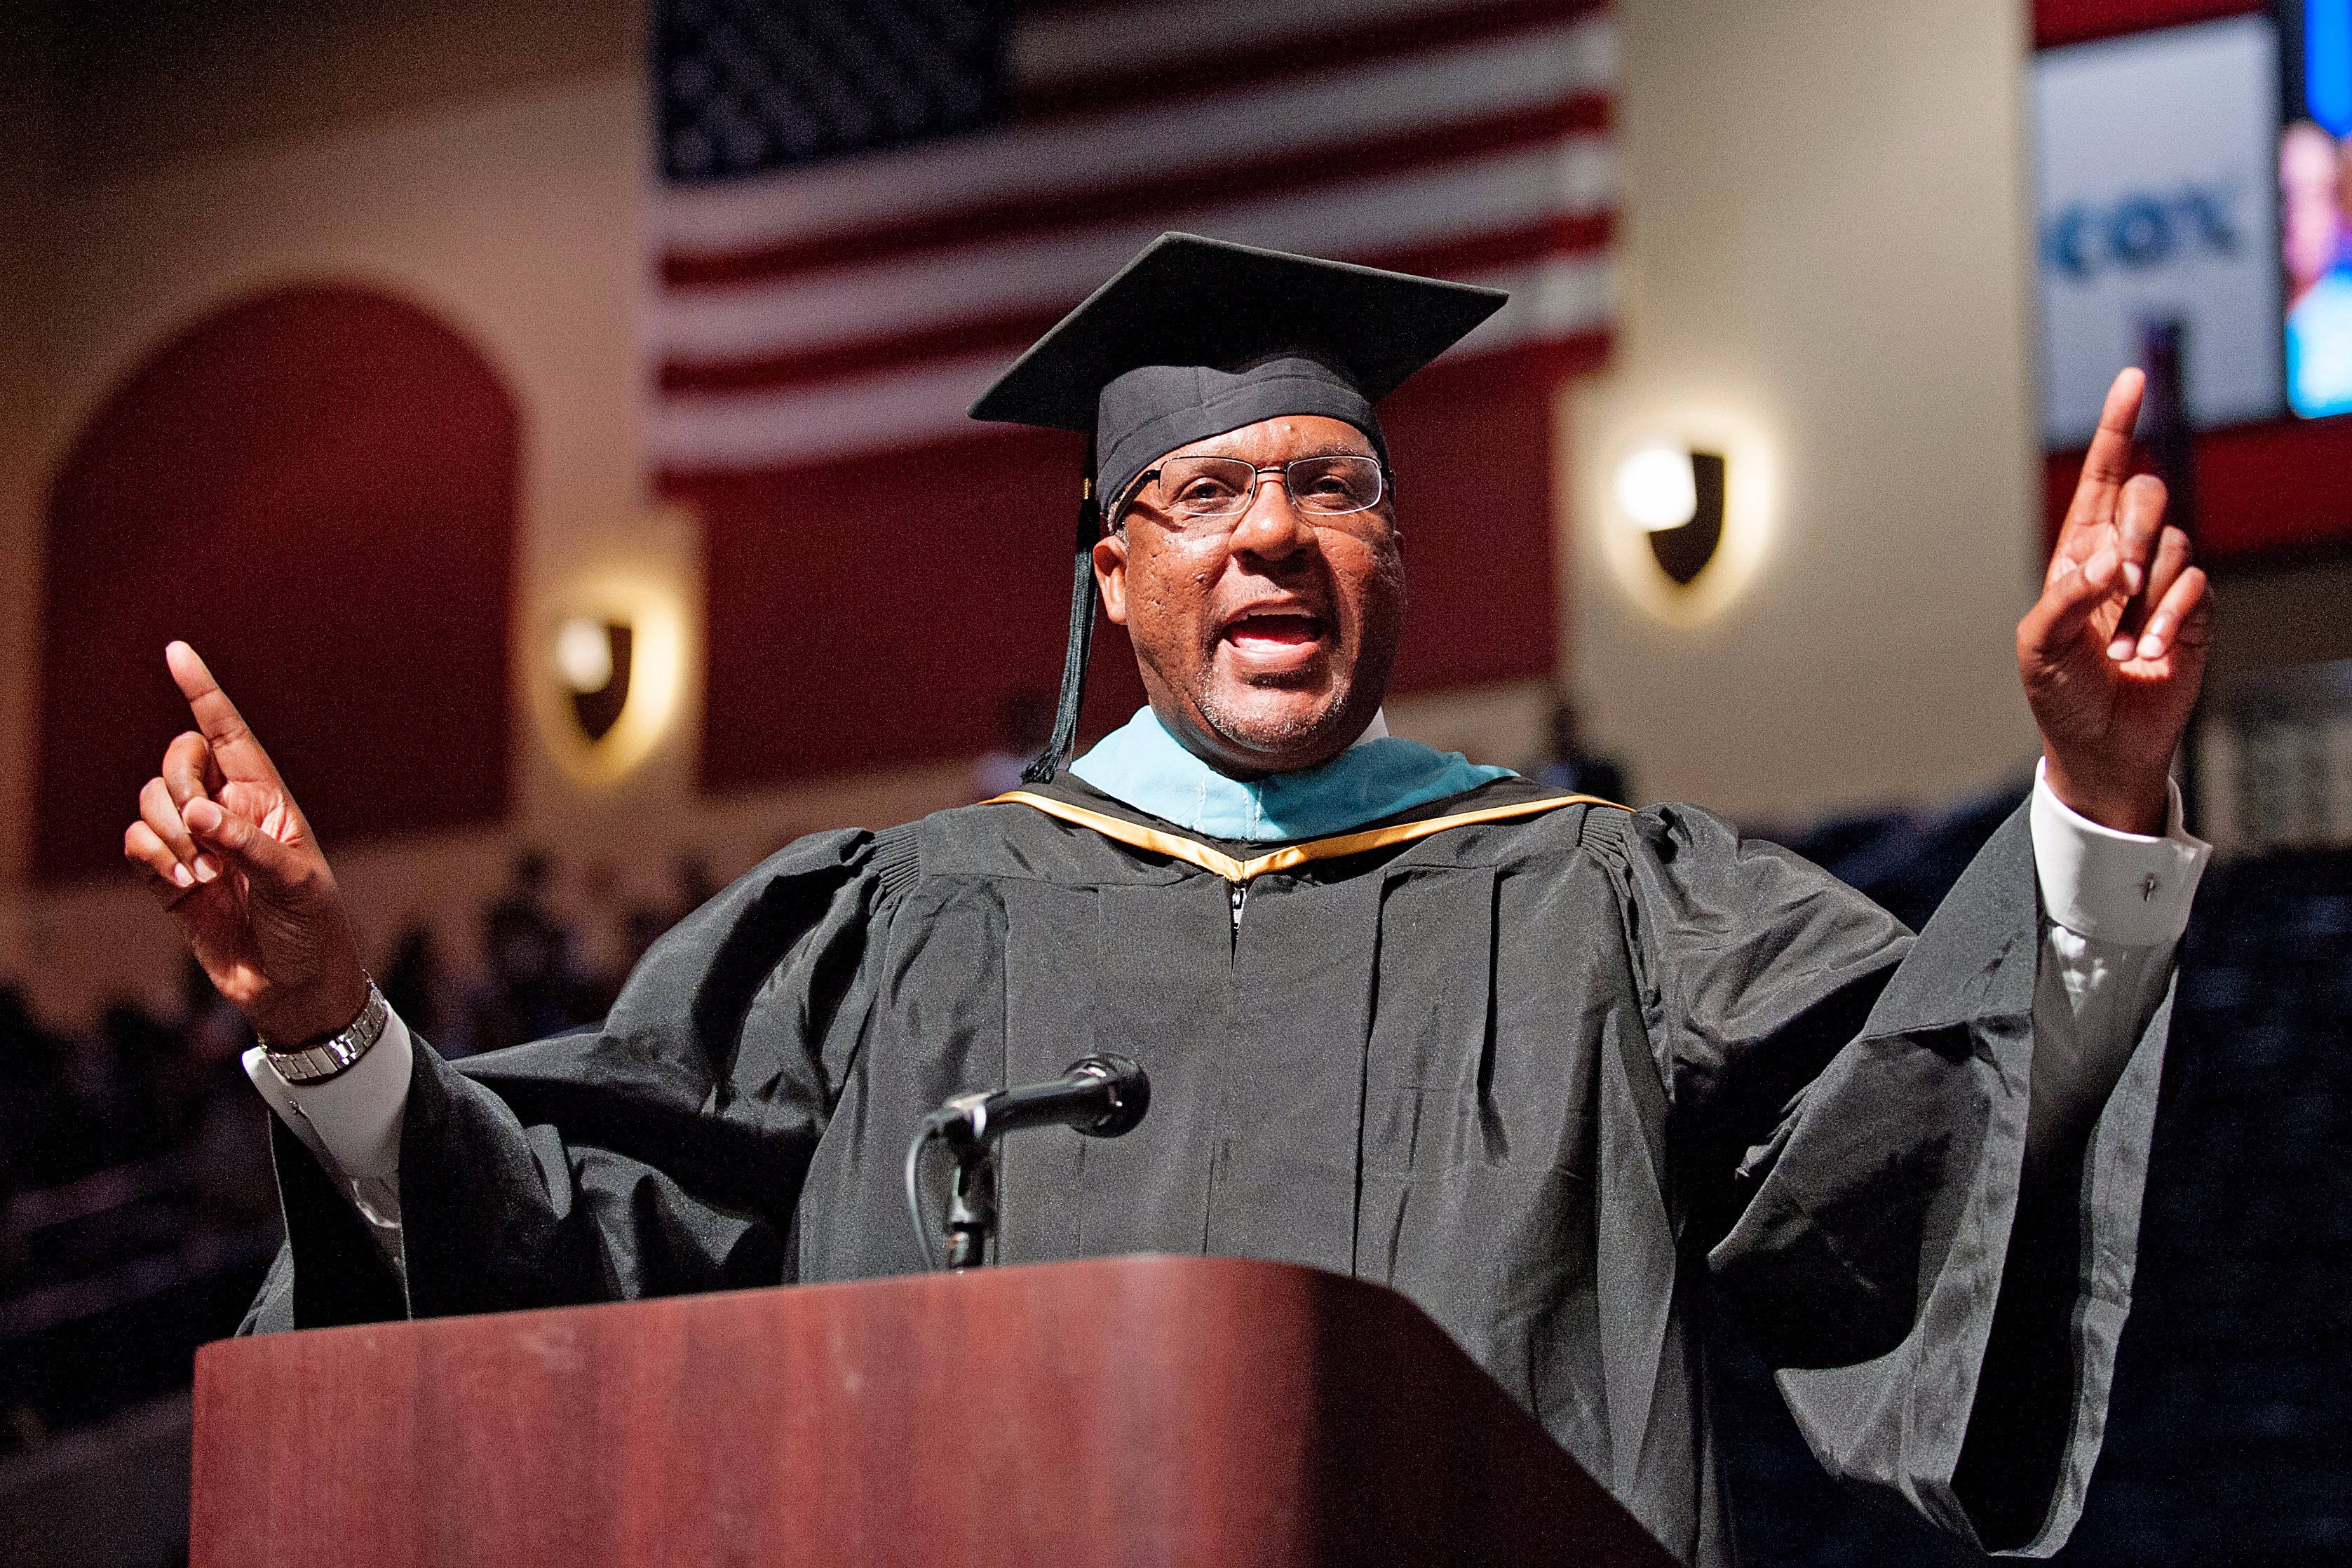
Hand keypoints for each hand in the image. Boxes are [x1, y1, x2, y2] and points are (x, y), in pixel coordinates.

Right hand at [122, 643, 369, 1044]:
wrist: (293, 988)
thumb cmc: (311, 930)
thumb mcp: (295, 883)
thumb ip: (247, 843)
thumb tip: (196, 811)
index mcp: (269, 800)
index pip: (230, 734)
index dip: (204, 692)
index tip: (176, 652)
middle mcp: (229, 812)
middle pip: (177, 762)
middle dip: (177, 785)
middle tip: (201, 834)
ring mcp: (198, 843)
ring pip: (151, 801)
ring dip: (166, 833)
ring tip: (199, 876)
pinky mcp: (171, 876)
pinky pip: (137, 842)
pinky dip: (150, 857)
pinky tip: (182, 886)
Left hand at [2016, 368, 2212, 835]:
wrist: (2101, 744)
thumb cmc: (2060, 694)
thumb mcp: (2039, 647)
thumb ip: (2064, 598)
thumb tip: (2104, 561)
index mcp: (2076, 553)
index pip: (2101, 477)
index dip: (2117, 428)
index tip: (2133, 381)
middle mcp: (2121, 558)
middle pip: (2145, 497)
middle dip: (2134, 531)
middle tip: (2117, 583)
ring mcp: (2159, 583)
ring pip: (2173, 544)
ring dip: (2147, 596)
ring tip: (2125, 645)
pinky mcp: (2192, 612)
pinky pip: (2195, 586)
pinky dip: (2170, 620)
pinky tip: (2150, 654)